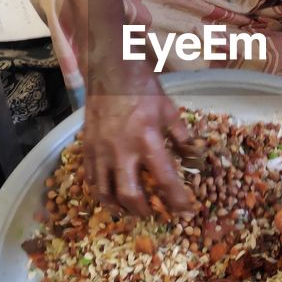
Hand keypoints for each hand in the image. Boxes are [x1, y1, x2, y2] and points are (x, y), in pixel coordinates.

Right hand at [81, 59, 195, 217]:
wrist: (110, 68)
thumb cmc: (142, 86)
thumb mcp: (169, 109)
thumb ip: (181, 137)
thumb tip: (193, 158)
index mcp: (148, 139)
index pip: (165, 179)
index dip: (177, 200)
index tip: (186, 212)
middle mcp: (122, 149)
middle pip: (130, 194)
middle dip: (144, 211)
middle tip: (154, 213)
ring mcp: (101, 149)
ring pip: (105, 191)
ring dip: (119, 207)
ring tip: (130, 211)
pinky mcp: (87, 146)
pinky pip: (91, 177)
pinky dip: (100, 191)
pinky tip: (110, 193)